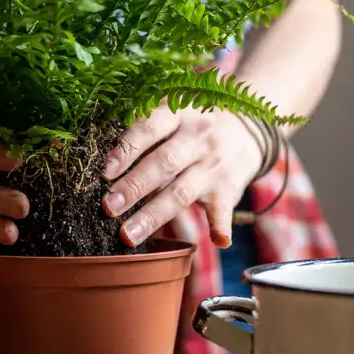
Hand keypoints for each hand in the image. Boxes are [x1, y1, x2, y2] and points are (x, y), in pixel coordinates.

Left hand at [102, 107, 263, 249]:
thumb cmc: (193, 124)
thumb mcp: (173, 113)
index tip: (105, 173)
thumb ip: (144, 132)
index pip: (150, 128)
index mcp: (179, 114)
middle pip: (163, 164)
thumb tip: (106, 165)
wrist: (248, 129)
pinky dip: (222, 226)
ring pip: (182, 193)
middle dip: (134, 187)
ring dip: (154, 215)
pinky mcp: (229, 189)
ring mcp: (214, 165)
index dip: (127, 150)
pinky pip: (225, 210)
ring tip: (128, 235)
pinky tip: (218, 241)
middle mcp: (198, 138)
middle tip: (108, 207)